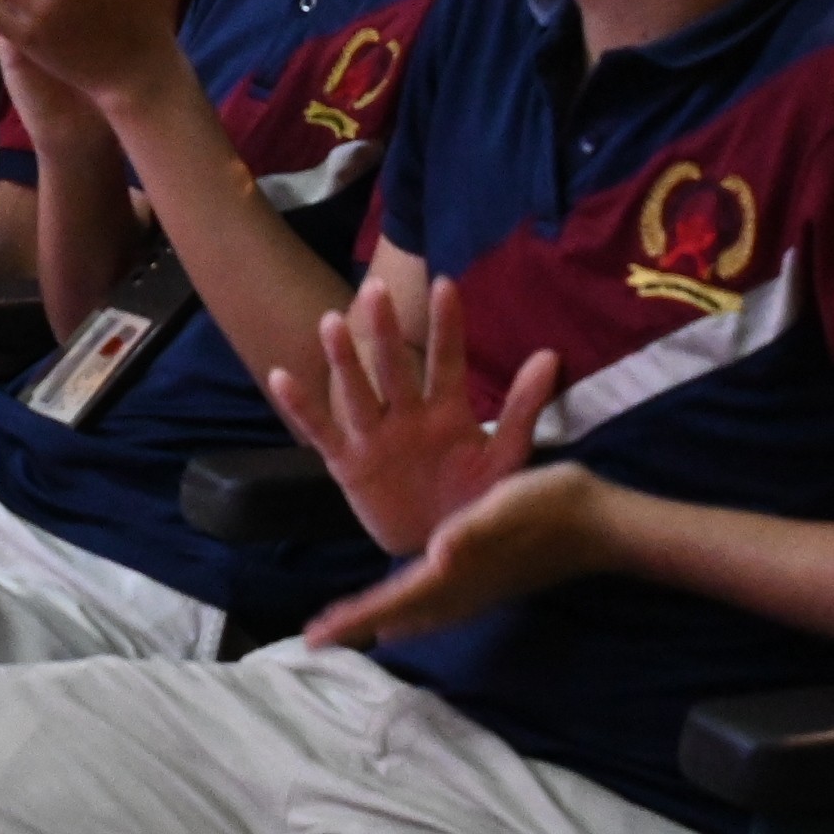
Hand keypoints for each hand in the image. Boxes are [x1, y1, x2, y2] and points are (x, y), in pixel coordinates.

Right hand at [266, 260, 563, 554]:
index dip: (447, 325)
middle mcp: (407, 415)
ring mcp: (374, 436)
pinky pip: (322, 431)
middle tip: (377, 290)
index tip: (446, 283)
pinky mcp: (348, 462)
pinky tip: (281, 377)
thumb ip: (523, 408)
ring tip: (331, 322)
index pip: (446, 360)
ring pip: (356, 390)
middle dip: (385, 330)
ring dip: (343, 359)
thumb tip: (552, 355)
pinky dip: (301, 407)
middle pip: (393, 366)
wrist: (443, 550)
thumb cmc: (474, 497)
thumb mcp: (505, 457)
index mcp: (447, 410)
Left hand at [302, 461, 629, 651]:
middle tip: (316, 640)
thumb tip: (438, 554)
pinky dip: (412, 612)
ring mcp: (479, 589)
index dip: (356, 617)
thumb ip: (474, 530)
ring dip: (382, 621)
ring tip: (349, 630)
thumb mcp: (509, 503)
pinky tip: (407, 614)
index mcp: (459, 570)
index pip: (396, 600)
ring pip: (419, 614)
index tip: (316, 636)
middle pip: (401, 614)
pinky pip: (437, 605)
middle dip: (359, 625)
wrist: (602, 523)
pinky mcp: (490, 580)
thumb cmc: (553, 504)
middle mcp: (464, 588)